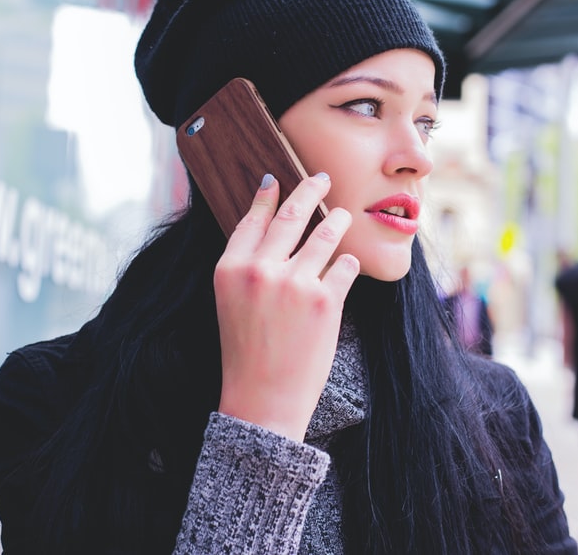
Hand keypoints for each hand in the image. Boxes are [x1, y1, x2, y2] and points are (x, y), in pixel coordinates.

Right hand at [214, 173, 359, 440]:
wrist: (263, 399)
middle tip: (321, 178)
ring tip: (342, 216)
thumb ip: (247, 265)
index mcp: (230, 268)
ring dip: (336, 221)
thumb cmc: (246, 352)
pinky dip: (347, 263)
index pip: (253, 219)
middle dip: (310, 190)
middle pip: (292, 214)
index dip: (267, 195)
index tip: (278, 179)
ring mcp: (294, 283)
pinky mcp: (325, 300)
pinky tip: (345, 264)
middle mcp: (260, 270)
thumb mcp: (230, 302)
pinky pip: (344, 266)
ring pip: (325, 234)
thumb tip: (271, 224)